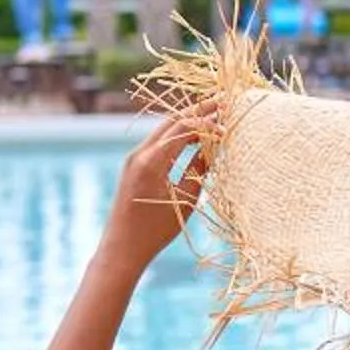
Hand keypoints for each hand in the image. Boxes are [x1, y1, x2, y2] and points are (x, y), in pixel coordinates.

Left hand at [95, 110, 212, 278]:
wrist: (121, 247)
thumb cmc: (155, 230)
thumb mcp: (185, 200)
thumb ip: (199, 170)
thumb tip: (214, 148)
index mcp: (151, 161)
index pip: (183, 128)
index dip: (207, 123)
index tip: (228, 125)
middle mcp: (139, 154)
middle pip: (171, 122)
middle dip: (197, 111)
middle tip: (221, 102)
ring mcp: (133, 158)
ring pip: (164, 130)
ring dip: (187, 122)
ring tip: (211, 116)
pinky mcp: (133, 166)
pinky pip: (158, 143)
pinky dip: (176, 137)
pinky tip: (194, 138)